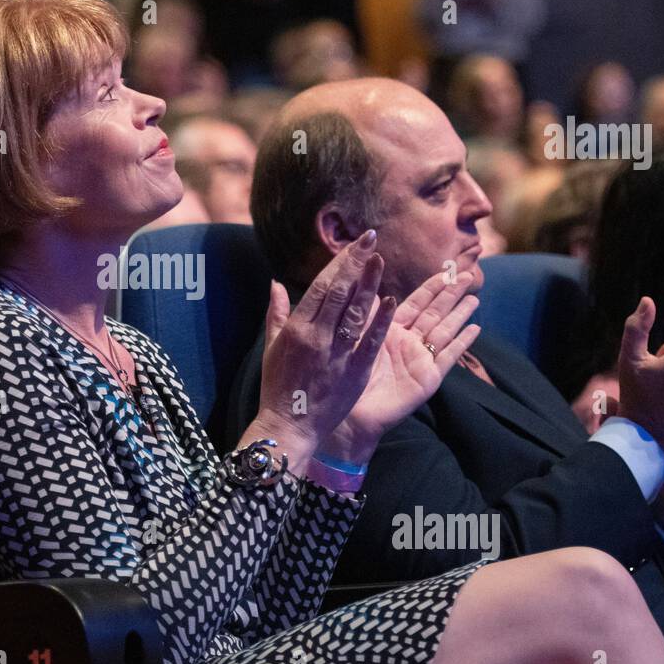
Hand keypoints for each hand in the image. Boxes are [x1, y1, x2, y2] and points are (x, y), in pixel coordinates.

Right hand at [252, 231, 394, 463]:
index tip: (355, 243)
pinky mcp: (354, 372)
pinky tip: (391, 300)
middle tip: (370, 238)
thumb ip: (276, 312)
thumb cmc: (278, 386)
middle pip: (340, 293)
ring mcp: (336, 354)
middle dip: (356, 263)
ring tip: (379, 260)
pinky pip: (369, 342)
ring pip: (356, 312)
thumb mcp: (271, 347)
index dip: (340, 262)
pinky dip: (380, 321)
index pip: (322, 286)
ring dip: (369, 284)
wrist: (290, 426)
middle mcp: (317, 337)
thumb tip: (276, 283)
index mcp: (297, 329)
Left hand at [318, 270, 481, 464]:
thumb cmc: (345, 378)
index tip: (446, 268)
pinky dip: (462, 342)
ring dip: (460, 313)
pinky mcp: (427, 378)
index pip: (416, 302)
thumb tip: (359, 279)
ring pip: (445, 330)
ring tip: (475, 297)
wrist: (349, 414)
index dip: (432, 286)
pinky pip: (448, 357)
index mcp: (391, 331)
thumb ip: (361, 312)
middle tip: (467, 275)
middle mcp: (409, 343)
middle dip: (451, 294)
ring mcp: (420, 360)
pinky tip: (475, 329)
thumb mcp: (353, 339)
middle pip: (435, 312)